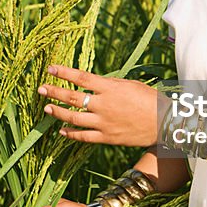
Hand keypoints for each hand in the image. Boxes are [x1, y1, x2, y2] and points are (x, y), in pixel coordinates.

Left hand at [37, 65, 164, 145]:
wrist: (164, 123)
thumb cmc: (150, 99)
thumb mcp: (130, 84)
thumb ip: (109, 84)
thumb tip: (91, 83)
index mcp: (111, 88)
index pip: (81, 78)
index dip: (64, 73)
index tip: (51, 69)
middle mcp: (104, 105)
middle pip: (72, 97)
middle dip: (54, 92)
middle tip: (41, 88)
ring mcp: (104, 123)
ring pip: (73, 118)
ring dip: (58, 112)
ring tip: (47, 107)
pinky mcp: (107, 138)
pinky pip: (83, 136)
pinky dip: (70, 134)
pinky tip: (61, 130)